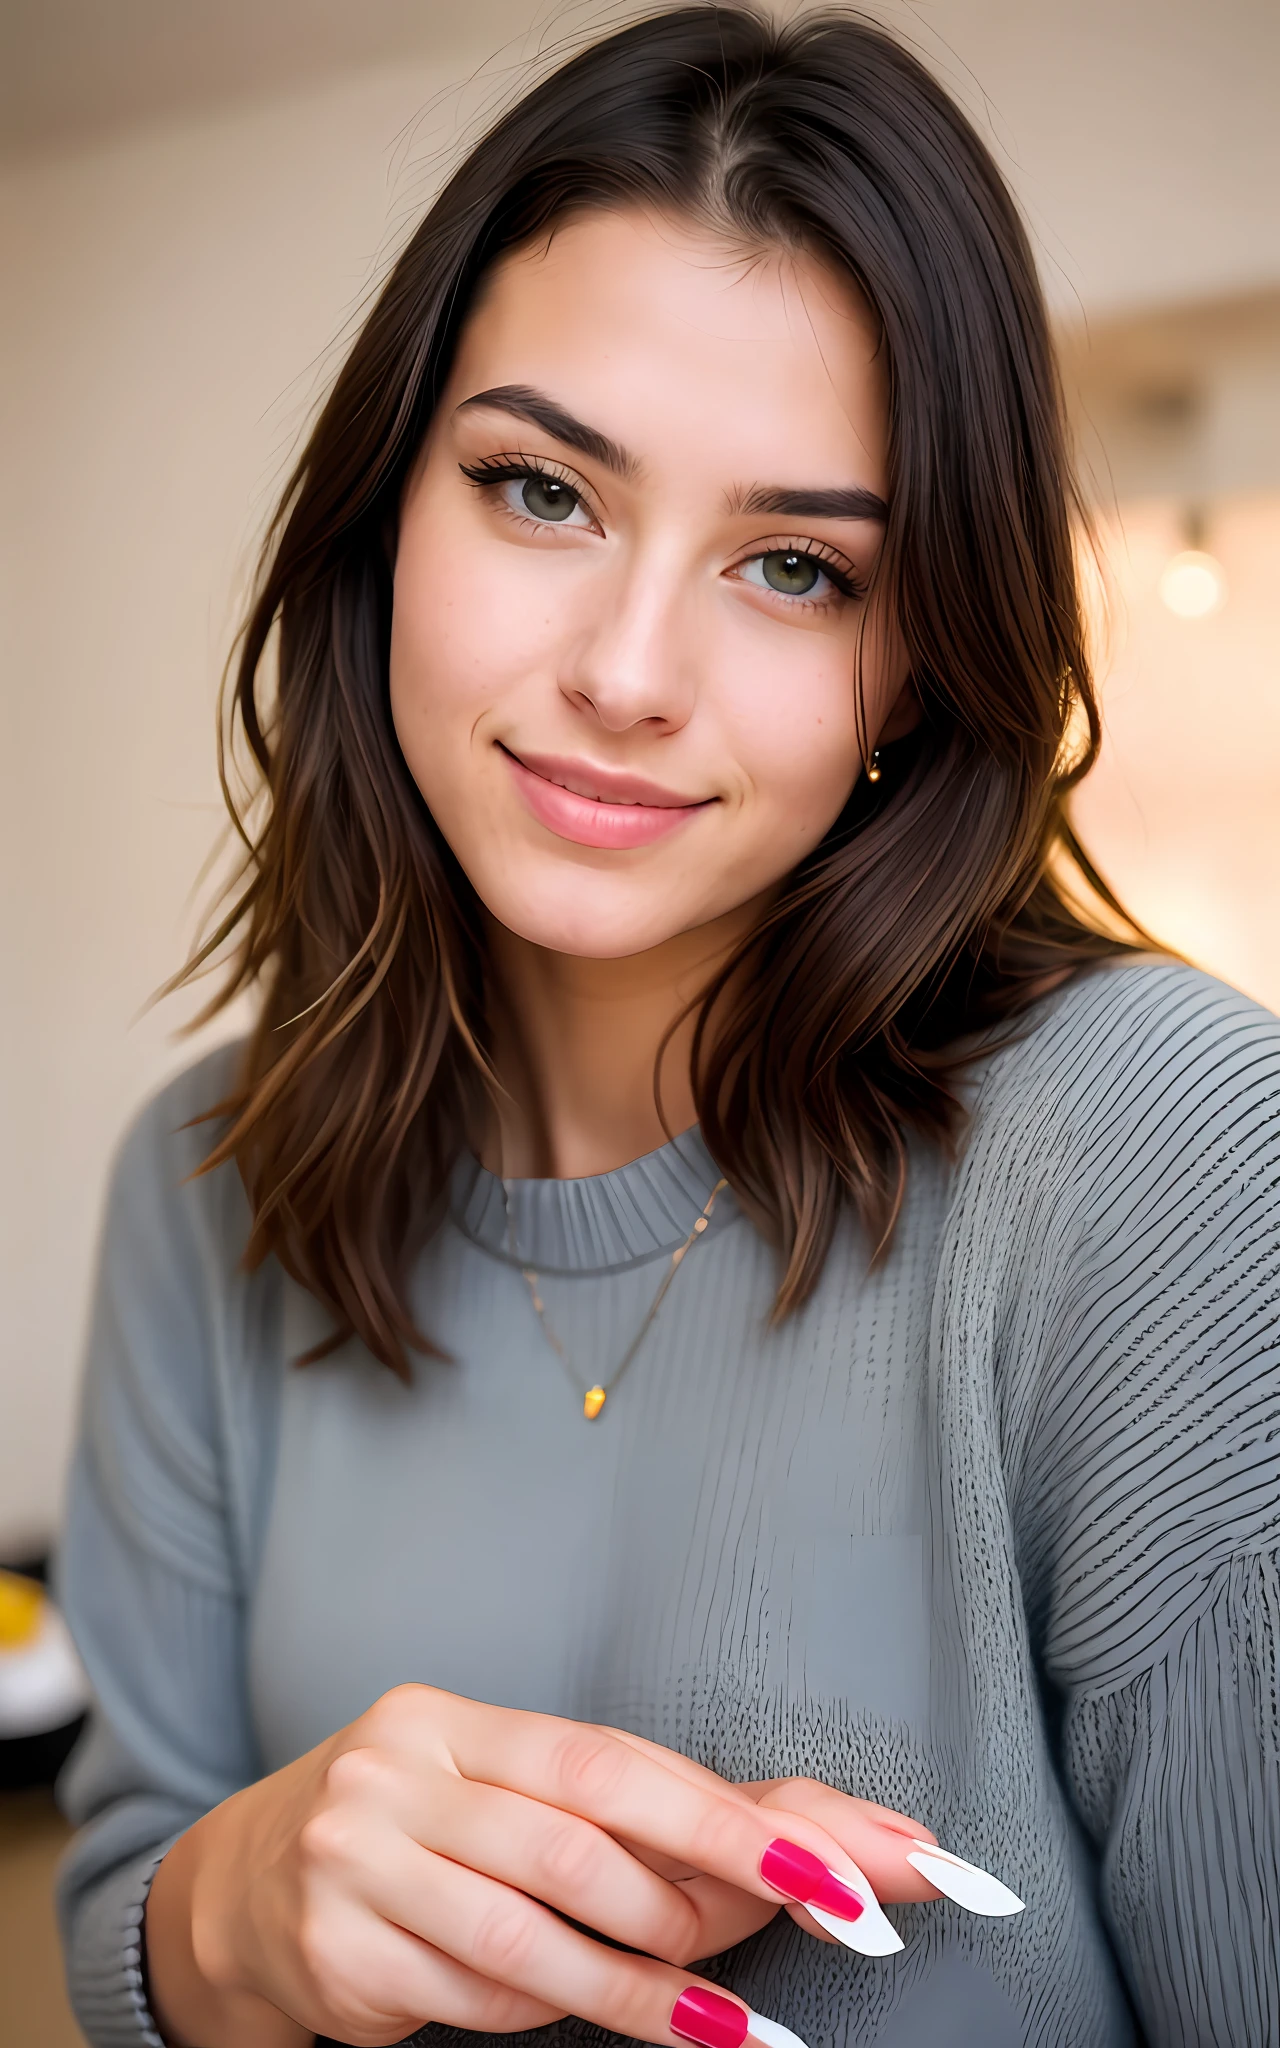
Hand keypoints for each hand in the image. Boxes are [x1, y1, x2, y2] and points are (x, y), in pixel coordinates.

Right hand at [144, 1686, 932, 2047]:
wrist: (248, 1888)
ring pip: (531, 1937)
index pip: (609, 1762)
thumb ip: (647, 1806)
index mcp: (450, 1719)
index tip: (839, 1870)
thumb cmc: (424, 1828)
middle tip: (799, 1937)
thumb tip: (828, 1835)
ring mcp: (356, 1863)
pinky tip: (597, 2014)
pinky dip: (550, 2013)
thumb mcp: (513, 1789)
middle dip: (703, 1900)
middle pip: (576, 1844)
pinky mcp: (339, 1953)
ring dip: (645, 1990)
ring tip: (724, 2021)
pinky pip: (475, 1997)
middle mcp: (395, 1773)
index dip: (726, 1822)